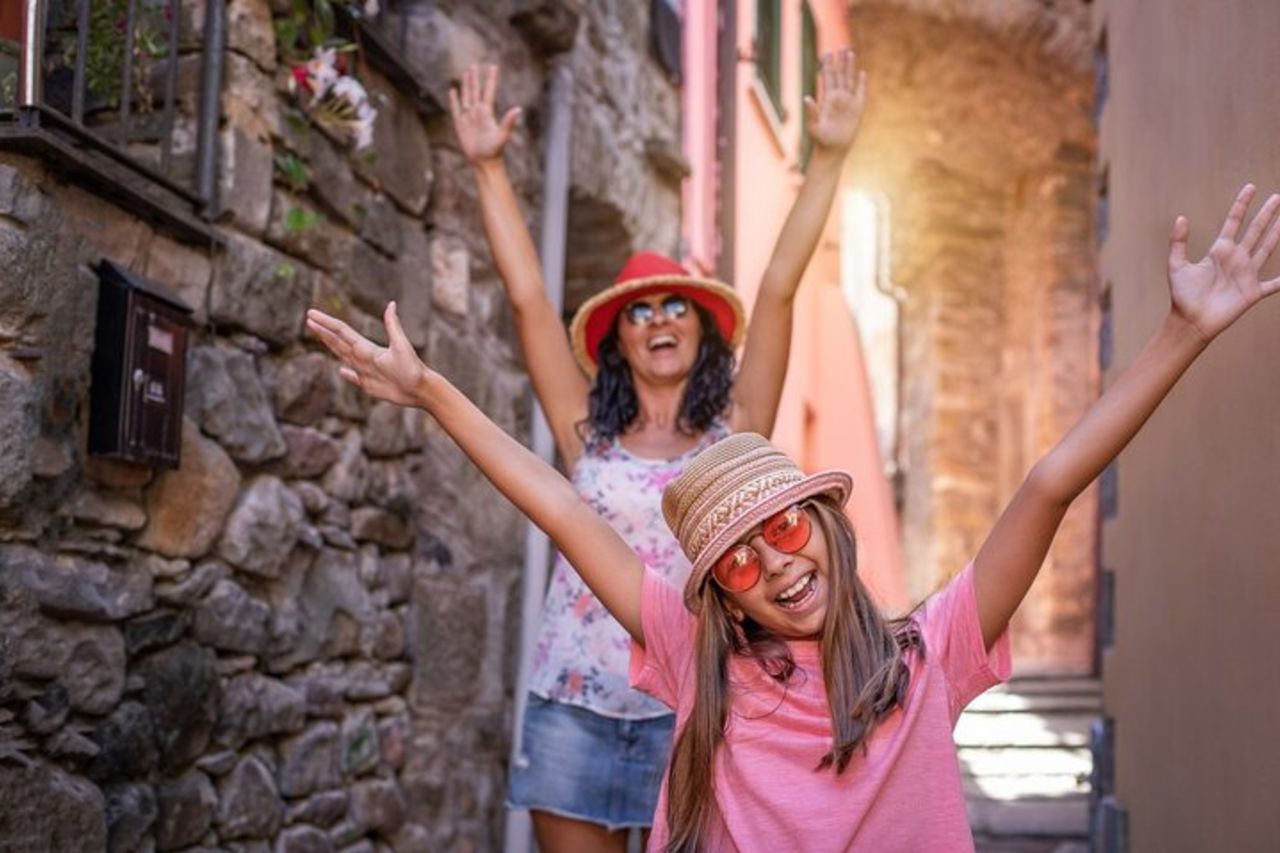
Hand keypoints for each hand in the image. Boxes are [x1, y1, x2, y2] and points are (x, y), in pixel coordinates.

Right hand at [306, 303, 430, 407]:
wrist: (421, 389)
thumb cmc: (412, 368)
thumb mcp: (401, 345)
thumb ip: (393, 326)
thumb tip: (391, 304)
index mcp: (367, 348)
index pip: (342, 332)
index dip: (326, 323)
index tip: (311, 314)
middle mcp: (365, 357)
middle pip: (339, 342)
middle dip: (323, 331)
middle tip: (309, 319)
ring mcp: (366, 371)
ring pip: (344, 356)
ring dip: (331, 346)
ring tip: (321, 337)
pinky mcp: (369, 385)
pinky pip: (354, 378)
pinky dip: (347, 374)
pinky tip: (342, 371)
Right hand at [450, 63, 520, 164]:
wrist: (483, 161)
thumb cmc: (494, 150)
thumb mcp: (502, 135)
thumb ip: (508, 121)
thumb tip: (518, 109)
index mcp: (487, 112)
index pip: (489, 91)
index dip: (491, 79)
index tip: (493, 66)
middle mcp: (478, 112)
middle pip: (475, 90)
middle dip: (475, 78)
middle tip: (474, 65)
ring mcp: (468, 117)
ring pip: (466, 96)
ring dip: (466, 85)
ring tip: (466, 73)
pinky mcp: (460, 124)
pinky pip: (456, 109)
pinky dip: (454, 100)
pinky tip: (453, 91)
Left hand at [804, 48, 866, 152]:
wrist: (833, 150)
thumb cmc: (821, 139)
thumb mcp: (814, 126)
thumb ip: (811, 112)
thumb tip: (806, 98)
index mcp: (827, 99)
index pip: (828, 77)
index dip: (827, 65)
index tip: (827, 52)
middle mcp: (838, 97)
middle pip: (839, 75)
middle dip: (840, 61)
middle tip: (840, 47)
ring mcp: (848, 102)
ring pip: (850, 80)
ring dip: (850, 67)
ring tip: (850, 53)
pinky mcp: (858, 109)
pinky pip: (861, 94)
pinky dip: (862, 84)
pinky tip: (863, 74)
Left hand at [1168, 184, 1279, 340]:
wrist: (1190, 321)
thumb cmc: (1182, 295)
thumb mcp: (1176, 265)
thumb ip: (1178, 242)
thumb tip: (1181, 217)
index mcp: (1219, 251)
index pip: (1233, 222)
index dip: (1242, 205)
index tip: (1251, 187)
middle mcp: (1236, 259)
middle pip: (1255, 231)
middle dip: (1266, 214)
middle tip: (1277, 197)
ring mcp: (1247, 274)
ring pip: (1267, 248)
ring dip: (1277, 234)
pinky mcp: (1253, 292)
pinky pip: (1275, 284)